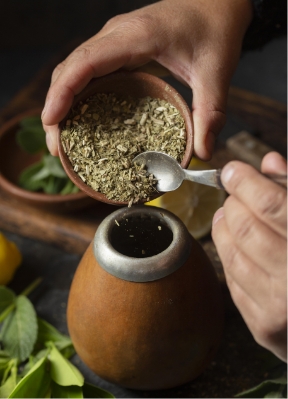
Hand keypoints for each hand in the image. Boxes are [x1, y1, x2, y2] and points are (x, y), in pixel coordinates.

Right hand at [41, 0, 251, 158]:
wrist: (216, 4)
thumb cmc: (215, 30)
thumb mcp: (216, 73)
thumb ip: (211, 113)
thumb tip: (203, 153)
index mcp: (136, 36)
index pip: (86, 61)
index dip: (63, 91)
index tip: (52, 121)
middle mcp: (116, 35)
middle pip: (70, 68)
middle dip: (57, 106)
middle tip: (56, 146)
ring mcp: (114, 41)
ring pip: (74, 70)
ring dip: (62, 103)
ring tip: (63, 139)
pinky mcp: (118, 50)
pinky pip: (88, 72)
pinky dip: (77, 96)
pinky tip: (80, 121)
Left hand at [212, 152, 286, 361]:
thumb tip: (268, 161)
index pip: (269, 204)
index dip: (244, 182)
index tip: (232, 171)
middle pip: (245, 228)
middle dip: (233, 204)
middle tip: (234, 196)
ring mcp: (280, 307)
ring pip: (232, 255)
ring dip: (223, 228)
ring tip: (227, 215)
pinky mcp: (264, 327)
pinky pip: (233, 281)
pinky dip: (230, 257)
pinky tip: (235, 245)